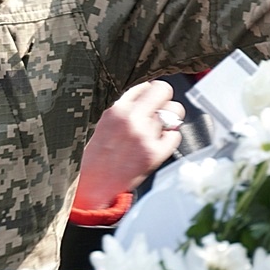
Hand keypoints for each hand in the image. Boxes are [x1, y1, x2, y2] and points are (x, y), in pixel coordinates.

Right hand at [73, 80, 184, 211]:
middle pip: (163, 89)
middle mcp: (130, 119)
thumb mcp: (104, 122)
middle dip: (164, 99)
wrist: (93, 186)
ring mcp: (144, 136)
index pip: (144, 84)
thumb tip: (148, 95)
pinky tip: (157, 144)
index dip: (149, 93)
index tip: (149, 100)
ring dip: (170, 118)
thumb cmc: (97, 156)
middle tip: (161, 110)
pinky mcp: (155, 153)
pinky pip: (176, 135)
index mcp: (115, 109)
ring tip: (159, 129)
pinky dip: (170, 139)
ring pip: (175, 111)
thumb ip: (125, 107)